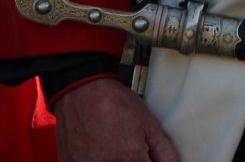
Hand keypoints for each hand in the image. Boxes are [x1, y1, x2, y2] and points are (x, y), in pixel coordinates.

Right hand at [53, 77, 179, 161]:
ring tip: (109, 142)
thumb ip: (163, 150)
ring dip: (112, 158)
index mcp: (130, 157)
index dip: (147, 160)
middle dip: (130, 158)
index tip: (143, 154)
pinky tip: (96, 146)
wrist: (81, 90)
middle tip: (123, 141)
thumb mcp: (148, 122)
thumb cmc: (114, 102)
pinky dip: (94, 158)